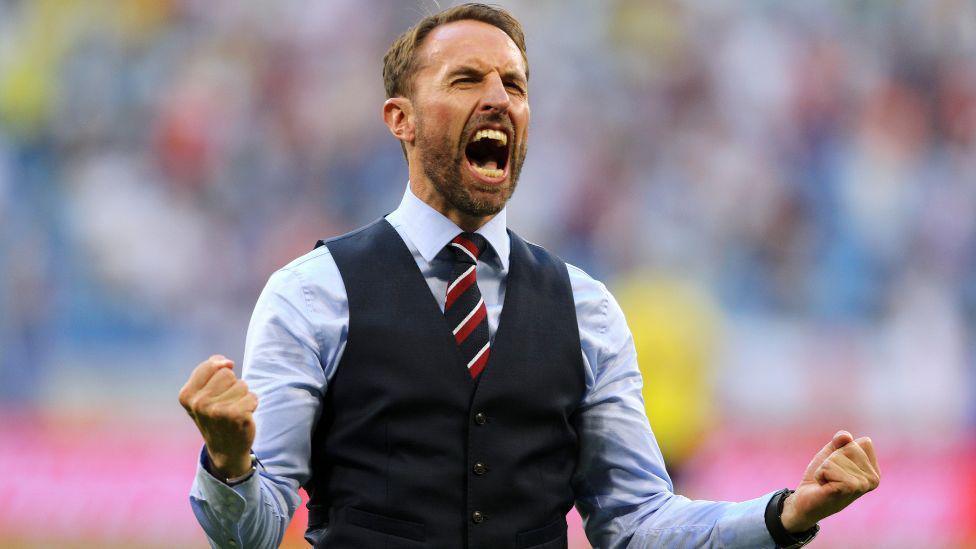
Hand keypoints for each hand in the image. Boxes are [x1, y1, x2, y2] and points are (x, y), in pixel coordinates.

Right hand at [178, 355, 258, 478]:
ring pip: (242, 385)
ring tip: (234, 411)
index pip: (211, 365)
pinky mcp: (235, 416)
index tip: (217, 391)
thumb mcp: (204, 393)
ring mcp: (216, 411)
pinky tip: (243, 417)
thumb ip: (210, 370)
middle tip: (226, 404)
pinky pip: (252, 396)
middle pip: (227, 374)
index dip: (220, 374)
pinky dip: (252, 404)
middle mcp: (199, 403)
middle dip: (232, 386)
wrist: (225, 449)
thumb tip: (226, 362)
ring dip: (242, 396)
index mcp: (187, 395)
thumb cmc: (216, 415)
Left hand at [781, 430, 880, 531]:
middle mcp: (874, 478)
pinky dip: (820, 473)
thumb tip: (846, 436)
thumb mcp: (831, 453)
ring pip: (837, 457)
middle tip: (831, 476)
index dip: (843, 450)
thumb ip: (840, 441)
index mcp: (874, 470)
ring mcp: (863, 485)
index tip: (838, 466)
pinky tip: (824, 486)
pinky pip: (829, 467)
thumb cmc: (822, 477)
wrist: (806, 501)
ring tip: (828, 481)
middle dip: (833, 458)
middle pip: (850, 447)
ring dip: (825, 467)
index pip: (864, 442)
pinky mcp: (849, 488)